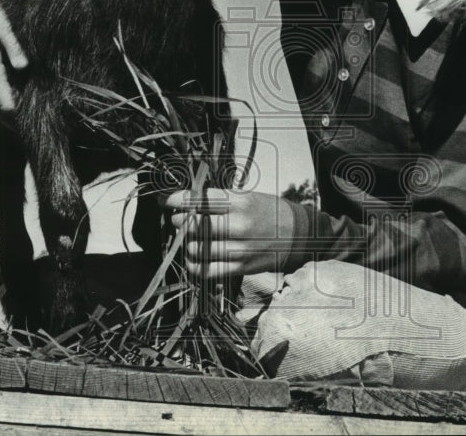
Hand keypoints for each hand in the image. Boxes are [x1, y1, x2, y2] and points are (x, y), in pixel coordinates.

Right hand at [0, 0, 27, 127]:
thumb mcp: (3, 28)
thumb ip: (14, 48)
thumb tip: (24, 68)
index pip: (5, 107)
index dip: (20, 119)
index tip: (39, 125)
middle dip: (13, 123)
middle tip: (34, 130)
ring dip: (5, 113)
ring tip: (26, 119)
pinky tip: (14, 98)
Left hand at [164, 188, 294, 279]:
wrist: (300, 234)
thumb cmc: (269, 211)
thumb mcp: (248, 196)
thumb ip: (220, 200)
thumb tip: (187, 202)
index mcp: (241, 202)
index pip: (200, 200)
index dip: (177, 200)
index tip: (165, 200)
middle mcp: (240, 225)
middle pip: (195, 225)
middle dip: (180, 222)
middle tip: (178, 220)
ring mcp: (241, 249)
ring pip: (198, 248)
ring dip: (186, 243)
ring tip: (188, 238)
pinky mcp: (242, 268)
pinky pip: (208, 270)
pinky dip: (194, 265)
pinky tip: (192, 258)